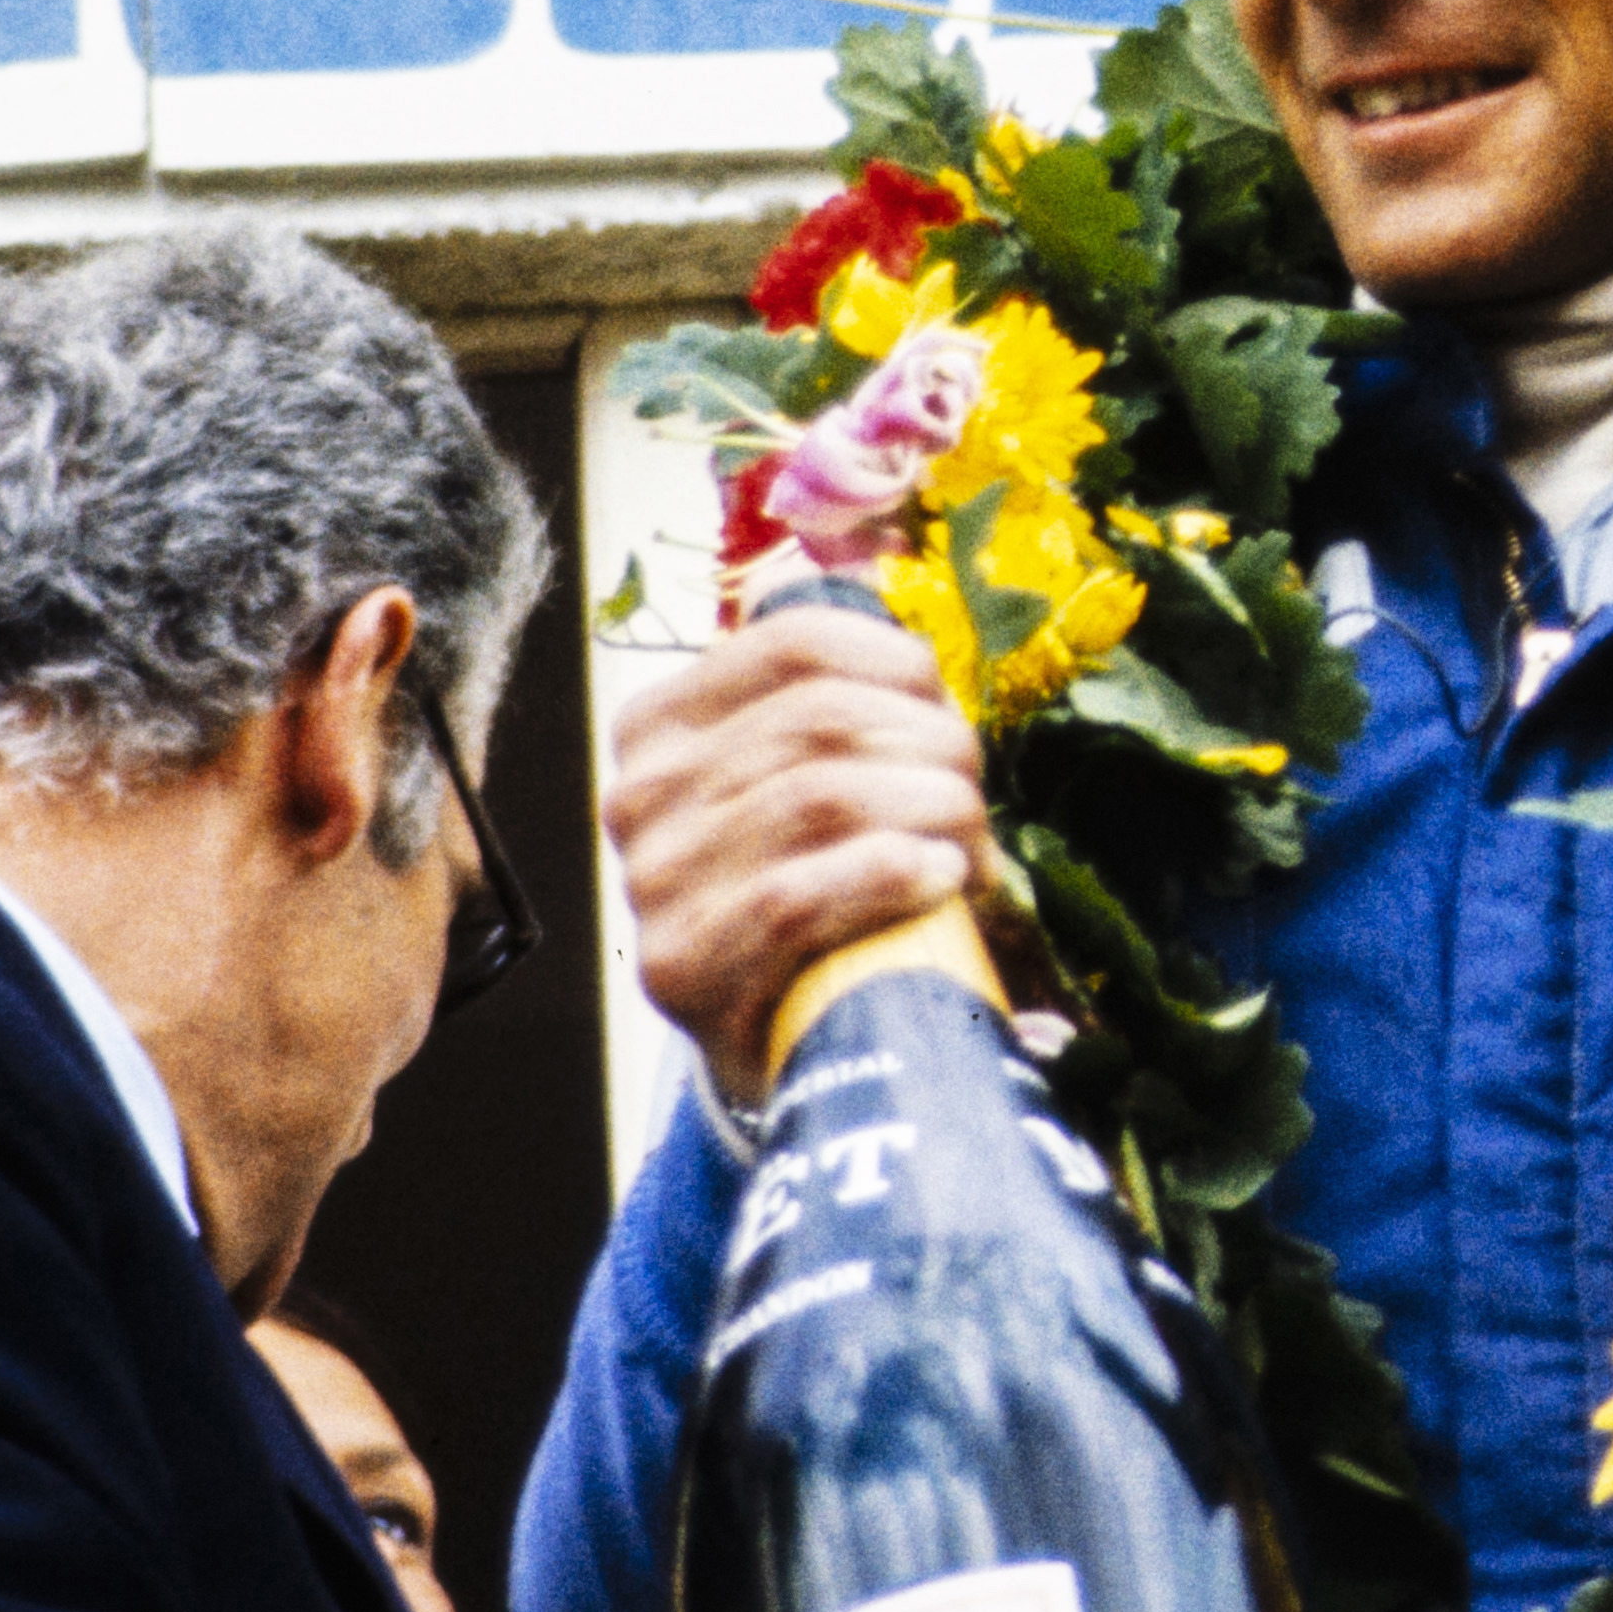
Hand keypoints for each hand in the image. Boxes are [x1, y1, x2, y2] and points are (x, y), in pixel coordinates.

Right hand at [604, 562, 995, 1102]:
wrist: (771, 1035)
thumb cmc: (806, 883)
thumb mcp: (797, 778)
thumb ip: (823, 693)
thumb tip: (870, 576)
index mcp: (662, 724)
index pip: (792, 643)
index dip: (897, 663)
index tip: (943, 705)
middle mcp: (639, 793)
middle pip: (822, 721)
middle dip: (930, 748)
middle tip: (973, 792)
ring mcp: (651, 882)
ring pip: (821, 797)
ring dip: (928, 810)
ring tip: (969, 841)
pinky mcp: (681, 965)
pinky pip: (799, 895)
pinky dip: (890, 875)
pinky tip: (942, 879)